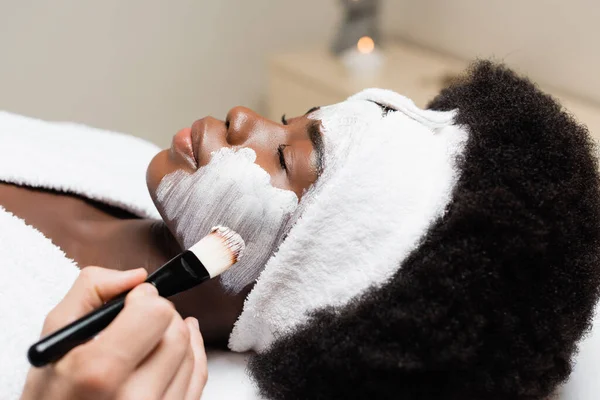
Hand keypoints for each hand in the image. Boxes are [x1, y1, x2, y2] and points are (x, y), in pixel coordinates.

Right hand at [20, 266, 207, 399]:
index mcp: (100, 372)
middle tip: (138, 321)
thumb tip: (137, 276)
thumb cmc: (54, 390)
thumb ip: (91, 291)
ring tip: (147, 339)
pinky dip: (191, 354)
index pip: (156, 314)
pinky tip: (173, 347)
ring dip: (173, 335)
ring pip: (191, 351)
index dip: (145, 299)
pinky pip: (199, 376)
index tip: (132, 301)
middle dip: (161, 316)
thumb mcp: (55, 337)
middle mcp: (134, 399)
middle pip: (177, 332)